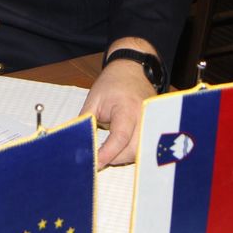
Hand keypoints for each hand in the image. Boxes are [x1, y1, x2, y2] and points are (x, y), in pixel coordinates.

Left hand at [80, 43, 158, 168]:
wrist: (132, 69)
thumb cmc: (112, 83)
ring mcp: (152, 123)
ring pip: (141, 151)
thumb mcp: (93, 99)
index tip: (95, 163)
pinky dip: (132, 151)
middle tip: (98, 159)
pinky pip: (145, 146)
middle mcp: (145, 118)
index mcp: (127, 109)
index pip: (120, 137)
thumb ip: (86, 120)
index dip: (107, 153)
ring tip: (108, 154)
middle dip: (115, 159)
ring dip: (124, 157)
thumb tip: (78, 141)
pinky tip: (120, 150)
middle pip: (133, 149)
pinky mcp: (154, 127)